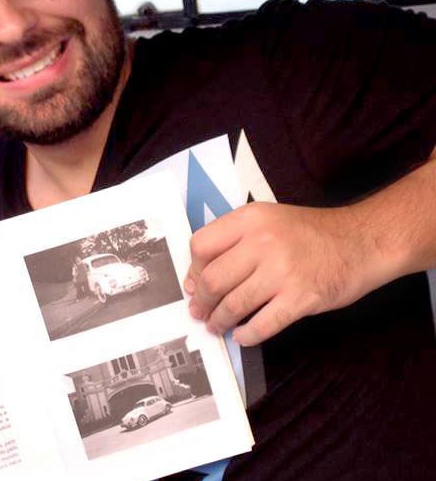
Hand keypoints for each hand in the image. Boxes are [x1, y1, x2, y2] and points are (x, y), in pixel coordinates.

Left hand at [183, 202, 388, 345]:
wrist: (361, 242)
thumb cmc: (310, 233)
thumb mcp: (267, 220)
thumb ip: (233, 242)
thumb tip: (196, 279)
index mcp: (250, 219)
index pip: (201, 246)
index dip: (193, 270)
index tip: (194, 284)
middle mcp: (263, 242)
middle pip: (212, 279)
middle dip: (202, 302)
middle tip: (200, 312)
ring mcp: (282, 271)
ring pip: (233, 304)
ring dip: (220, 321)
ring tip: (218, 326)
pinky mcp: (301, 298)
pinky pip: (263, 324)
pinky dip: (247, 335)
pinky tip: (243, 336)